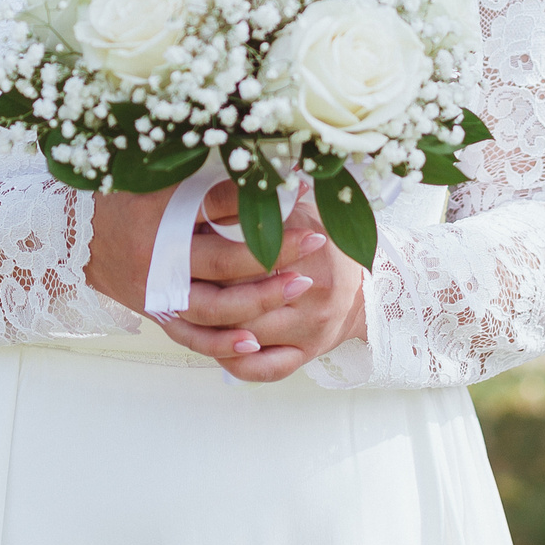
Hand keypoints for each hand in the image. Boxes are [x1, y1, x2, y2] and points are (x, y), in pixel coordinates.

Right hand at [87, 178, 332, 330]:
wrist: (72, 234)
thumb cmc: (124, 195)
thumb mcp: (163, 179)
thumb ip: (216, 181)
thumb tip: (277, 175)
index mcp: (159, 220)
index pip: (218, 213)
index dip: (261, 212)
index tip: (304, 201)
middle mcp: (157, 261)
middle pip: (222, 266)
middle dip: (273, 259)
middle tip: (314, 248)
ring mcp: (156, 293)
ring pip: (212, 309)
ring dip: (257, 302)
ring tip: (298, 287)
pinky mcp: (155, 313)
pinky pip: (190, 337)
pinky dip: (221, 344)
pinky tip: (254, 344)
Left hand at [156, 182, 367, 384]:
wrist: (369, 290)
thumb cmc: (325, 242)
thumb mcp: (303, 210)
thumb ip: (272, 197)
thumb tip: (246, 174)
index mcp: (315, 256)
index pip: (254, 259)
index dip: (215, 252)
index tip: (187, 241)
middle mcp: (316, 300)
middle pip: (243, 301)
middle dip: (207, 291)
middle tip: (176, 279)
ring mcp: (310, 333)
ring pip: (247, 338)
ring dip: (211, 327)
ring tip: (182, 309)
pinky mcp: (304, 356)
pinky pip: (262, 370)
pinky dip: (235, 361)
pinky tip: (214, 345)